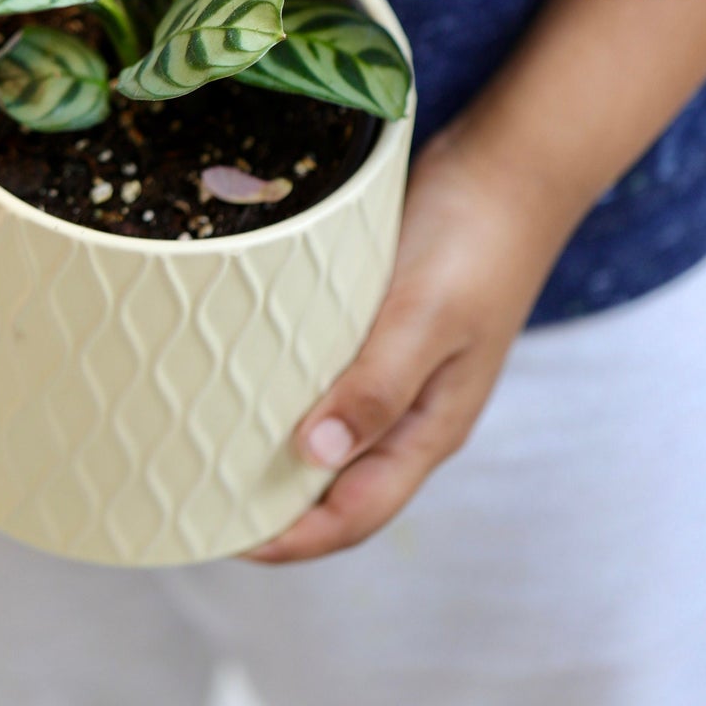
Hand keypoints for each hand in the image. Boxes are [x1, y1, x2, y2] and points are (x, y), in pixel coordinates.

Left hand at [244, 119, 577, 562]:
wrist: (511, 166)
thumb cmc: (475, 239)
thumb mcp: (426, 314)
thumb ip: (378, 386)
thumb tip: (313, 454)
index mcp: (430, 427)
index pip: (355, 514)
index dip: (291, 539)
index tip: (221, 534)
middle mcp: (413, 412)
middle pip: (338, 489)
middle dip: (274, 508)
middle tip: (195, 497)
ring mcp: (400, 370)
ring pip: (331, 436)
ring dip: (276, 453)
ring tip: (208, 446)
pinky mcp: (384, 328)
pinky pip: (330, 381)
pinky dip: (288, 392)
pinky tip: (247, 375)